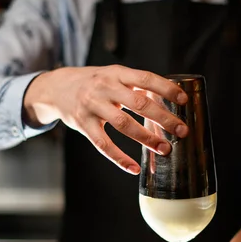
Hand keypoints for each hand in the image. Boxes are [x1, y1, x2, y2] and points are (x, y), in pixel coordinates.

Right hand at [23, 65, 188, 173]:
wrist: (56, 88)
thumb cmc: (93, 83)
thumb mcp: (113, 76)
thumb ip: (135, 86)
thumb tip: (167, 101)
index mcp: (116, 73)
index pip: (146, 78)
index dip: (166, 88)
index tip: (184, 100)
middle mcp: (104, 88)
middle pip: (139, 103)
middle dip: (163, 118)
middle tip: (182, 130)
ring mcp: (92, 106)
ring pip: (124, 124)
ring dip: (146, 138)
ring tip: (165, 149)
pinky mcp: (83, 125)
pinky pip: (103, 145)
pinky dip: (119, 158)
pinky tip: (133, 168)